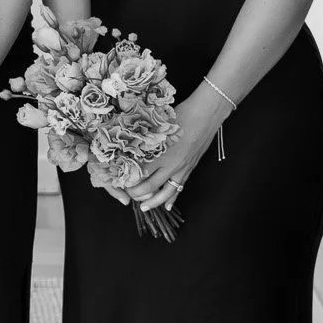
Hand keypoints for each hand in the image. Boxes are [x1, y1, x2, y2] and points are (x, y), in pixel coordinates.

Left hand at [127, 87, 229, 211]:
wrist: (205, 115)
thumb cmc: (180, 115)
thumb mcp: (157, 124)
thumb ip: (144, 137)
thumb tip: (128, 144)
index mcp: (159, 152)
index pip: (138, 173)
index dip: (127, 179)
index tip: (117, 181)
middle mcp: (169, 164)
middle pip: (149, 186)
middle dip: (136, 194)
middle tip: (127, 195)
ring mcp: (181, 168)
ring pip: (165, 192)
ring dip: (153, 202)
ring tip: (143, 208)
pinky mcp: (189, 169)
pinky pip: (179, 188)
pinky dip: (172, 198)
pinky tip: (167, 206)